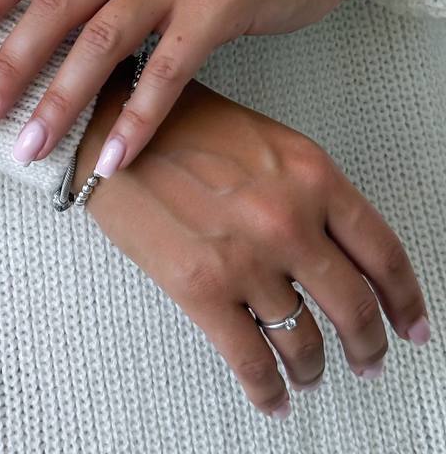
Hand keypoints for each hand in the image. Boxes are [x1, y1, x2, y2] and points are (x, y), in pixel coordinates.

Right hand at [71, 70, 431, 418]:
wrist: (105, 125)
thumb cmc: (173, 121)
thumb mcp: (259, 138)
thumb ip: (303, 188)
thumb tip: (333, 247)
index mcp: (310, 172)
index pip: (381, 251)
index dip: (405, 299)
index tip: (412, 324)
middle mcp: (289, 217)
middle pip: (354, 306)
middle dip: (369, 344)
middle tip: (370, 359)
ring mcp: (247, 257)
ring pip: (306, 339)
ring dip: (314, 368)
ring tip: (312, 375)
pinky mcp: (201, 289)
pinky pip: (252, 361)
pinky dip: (269, 390)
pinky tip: (273, 396)